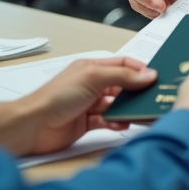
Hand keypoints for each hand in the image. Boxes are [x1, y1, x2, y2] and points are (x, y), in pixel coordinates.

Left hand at [0, 56, 156, 156]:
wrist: (34, 125)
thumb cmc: (55, 96)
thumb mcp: (93, 77)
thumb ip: (122, 75)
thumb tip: (146, 74)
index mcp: (93, 67)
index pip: (123, 64)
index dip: (139, 69)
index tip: (155, 77)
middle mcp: (92, 84)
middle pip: (122, 85)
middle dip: (137, 90)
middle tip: (153, 96)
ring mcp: (90, 104)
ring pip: (117, 104)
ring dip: (128, 108)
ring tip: (141, 113)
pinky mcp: (88, 123)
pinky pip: (109, 121)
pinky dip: (117, 122)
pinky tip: (122, 123)